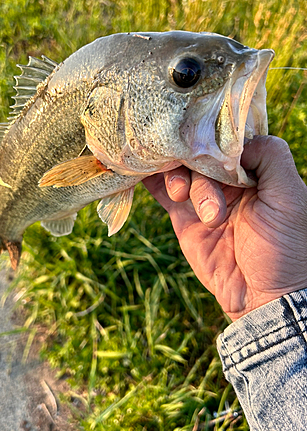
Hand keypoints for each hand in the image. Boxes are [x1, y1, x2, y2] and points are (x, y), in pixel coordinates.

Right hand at [143, 136, 306, 320]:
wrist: (261, 296)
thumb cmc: (285, 247)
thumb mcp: (289, 197)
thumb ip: (270, 157)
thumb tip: (235, 139)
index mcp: (254, 168)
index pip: (226, 138)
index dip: (210, 134)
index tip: (196, 134)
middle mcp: (227, 178)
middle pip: (198, 151)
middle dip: (194, 164)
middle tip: (193, 186)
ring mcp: (202, 196)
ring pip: (179, 168)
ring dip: (177, 178)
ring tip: (182, 199)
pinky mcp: (183, 216)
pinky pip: (162, 191)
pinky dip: (150, 180)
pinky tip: (139, 172)